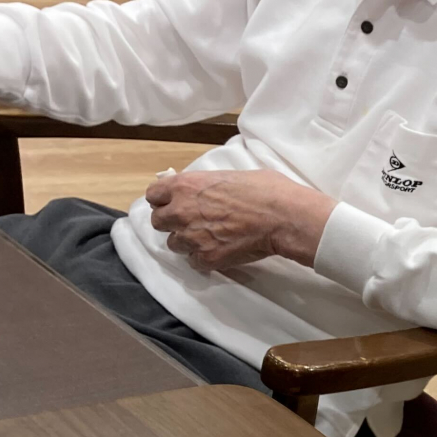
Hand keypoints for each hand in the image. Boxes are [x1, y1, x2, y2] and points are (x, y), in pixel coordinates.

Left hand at [145, 169, 334, 271]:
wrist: (283, 217)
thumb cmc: (265, 190)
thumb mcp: (230, 175)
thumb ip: (206, 184)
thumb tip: (205, 190)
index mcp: (184, 186)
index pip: (153, 195)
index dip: (164, 200)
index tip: (174, 203)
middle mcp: (181, 211)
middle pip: (158, 221)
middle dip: (172, 222)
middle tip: (192, 222)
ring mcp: (191, 237)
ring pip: (174, 244)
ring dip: (188, 241)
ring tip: (209, 238)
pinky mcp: (206, 258)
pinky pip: (193, 261)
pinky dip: (204, 257)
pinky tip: (220, 249)